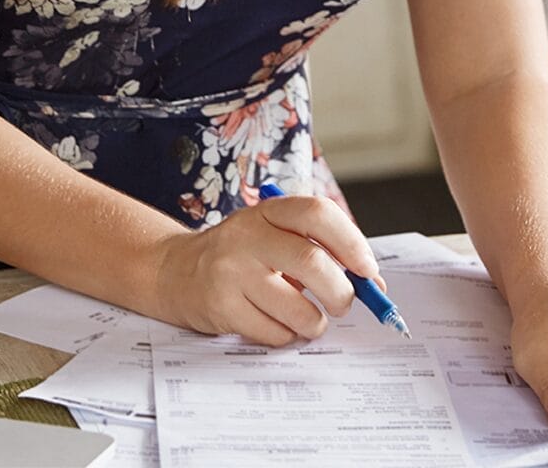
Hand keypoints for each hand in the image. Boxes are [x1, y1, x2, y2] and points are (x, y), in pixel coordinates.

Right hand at [149, 195, 378, 345]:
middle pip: (312, 262)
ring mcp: (231, 271)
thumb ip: (318, 250)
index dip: (352, 243)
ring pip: (296, 307)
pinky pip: (273, 332)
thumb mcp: (272, 235)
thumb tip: (372, 283)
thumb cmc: (241, 256)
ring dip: (315, 322)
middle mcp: (247, 235)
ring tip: (310, 320)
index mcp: (267, 211)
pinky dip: (288, 336)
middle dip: (341, 292)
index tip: (368, 271)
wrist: (175, 271)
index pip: (318, 214)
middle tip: (344, 304)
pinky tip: (278, 325)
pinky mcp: (221, 306)